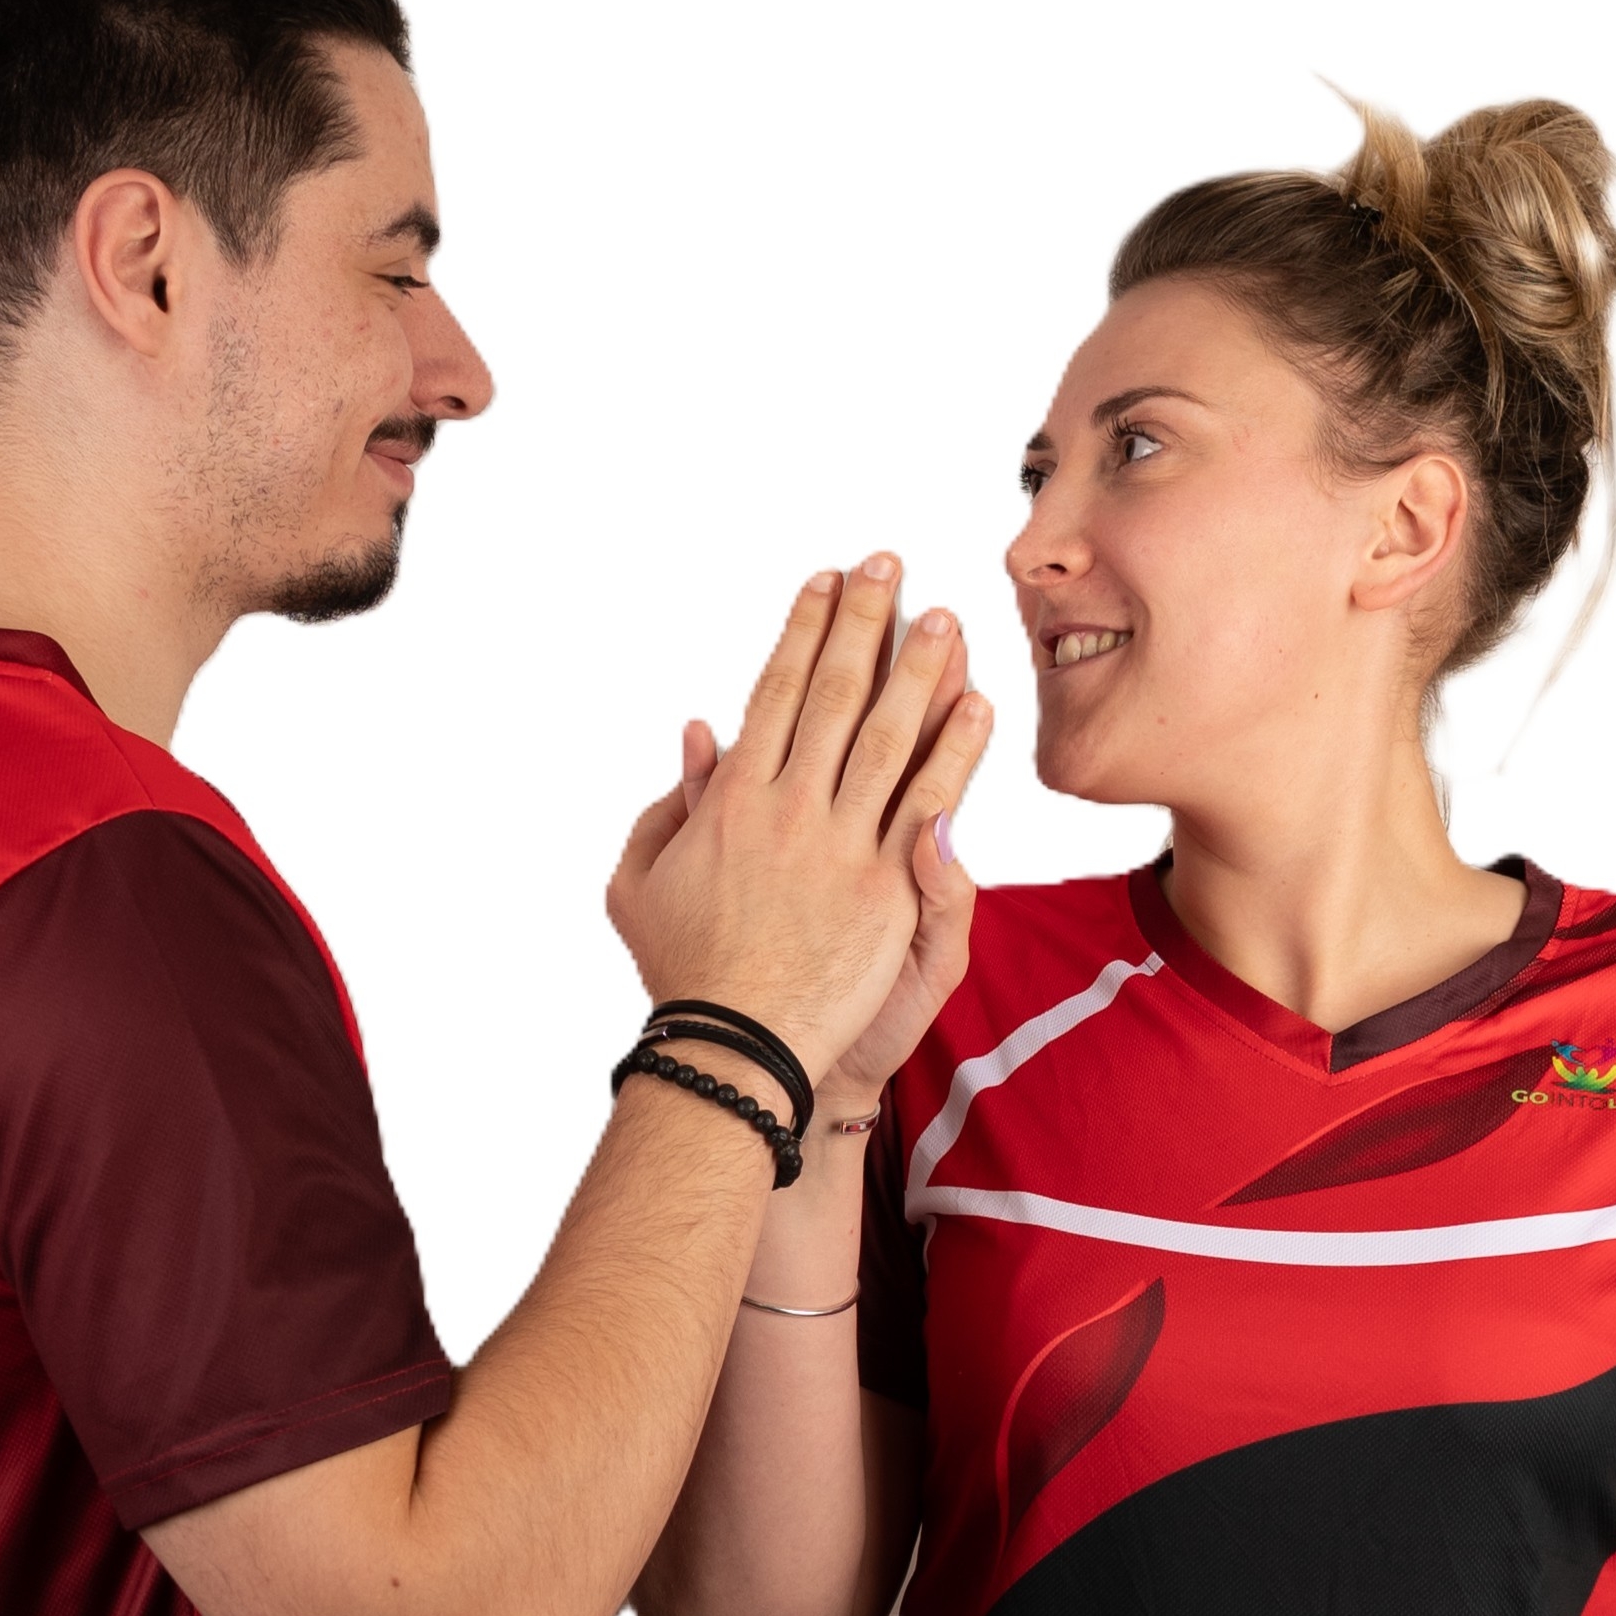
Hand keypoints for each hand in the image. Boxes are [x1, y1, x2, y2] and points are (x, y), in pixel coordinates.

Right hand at [608, 555, 991, 1086]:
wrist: (733, 1049)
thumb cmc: (683, 974)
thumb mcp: (640, 887)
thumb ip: (669, 809)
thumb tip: (700, 736)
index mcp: (730, 800)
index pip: (776, 693)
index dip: (805, 633)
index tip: (826, 584)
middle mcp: (787, 808)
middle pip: (835, 695)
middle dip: (863, 623)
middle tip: (888, 565)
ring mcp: (840, 844)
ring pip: (889, 734)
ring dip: (917, 669)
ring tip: (943, 617)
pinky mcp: (885, 886)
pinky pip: (929, 801)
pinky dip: (954, 749)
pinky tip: (976, 704)